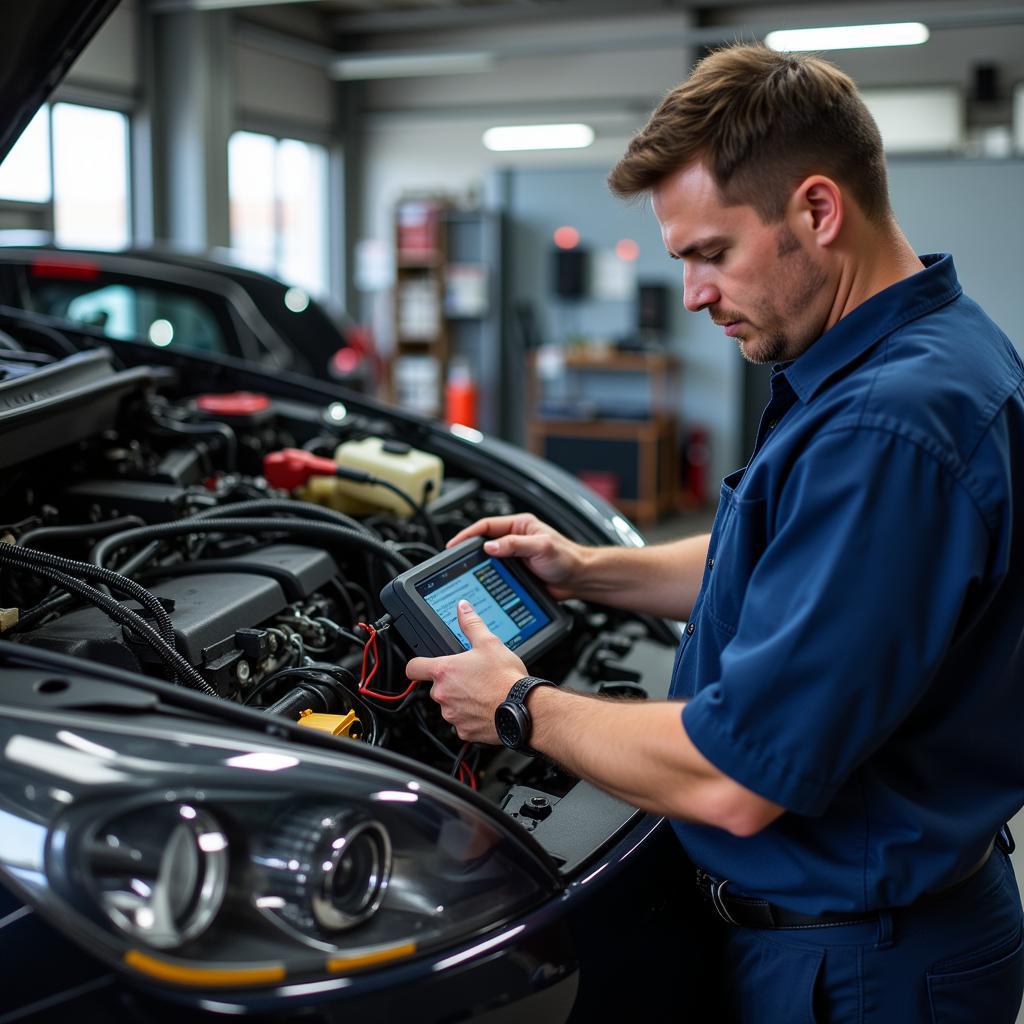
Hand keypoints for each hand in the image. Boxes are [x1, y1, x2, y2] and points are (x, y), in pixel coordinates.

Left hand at [406, 600, 526, 743]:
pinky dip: (471, 717)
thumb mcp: (489, 643)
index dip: (418, 664)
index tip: (424, 664)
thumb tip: (463, 608)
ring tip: (482, 692)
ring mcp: (452, 715)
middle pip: (436, 687)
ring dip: (461, 700)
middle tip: (471, 676)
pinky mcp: (464, 731)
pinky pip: (462, 722)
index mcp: (445, 671)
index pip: (414, 667)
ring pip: (449, 705)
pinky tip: (486, 707)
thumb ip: (471, 624)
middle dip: (450, 682)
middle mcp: (443, 695)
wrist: (524, 708)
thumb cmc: (506, 679)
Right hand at [447, 513, 584, 599]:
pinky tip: (483, 585)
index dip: (468, 534)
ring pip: (489, 560)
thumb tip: (490, 546)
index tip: (454, 544)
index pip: (486, 526)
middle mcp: (515, 539)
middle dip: (469, 551)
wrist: (579, 579)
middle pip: (484, 543)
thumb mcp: (541, 547)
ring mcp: (515, 557)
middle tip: (455, 561)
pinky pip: (497, 574)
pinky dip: (488, 579)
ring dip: (479, 567)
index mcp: (520, 525)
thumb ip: (515, 545)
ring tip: (466, 574)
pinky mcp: (517, 573)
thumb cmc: (567, 558)